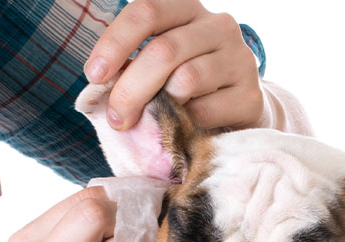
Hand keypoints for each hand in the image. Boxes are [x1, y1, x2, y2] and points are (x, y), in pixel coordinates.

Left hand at [84, 0, 262, 130]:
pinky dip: (186, 125)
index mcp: (186, 10)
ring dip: (159, 108)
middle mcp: (218, 26)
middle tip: (117, 118)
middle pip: (164, 51)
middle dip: (130, 89)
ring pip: (186, 79)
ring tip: (153, 122)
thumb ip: (130, 67)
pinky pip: (205, 110)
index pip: (146, 11)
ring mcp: (240, 58)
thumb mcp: (156, 67)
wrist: (235, 111)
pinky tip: (185, 127)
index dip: (115, 43)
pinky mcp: (251, 95)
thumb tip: (99, 89)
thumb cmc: (182, 86)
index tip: (94, 75)